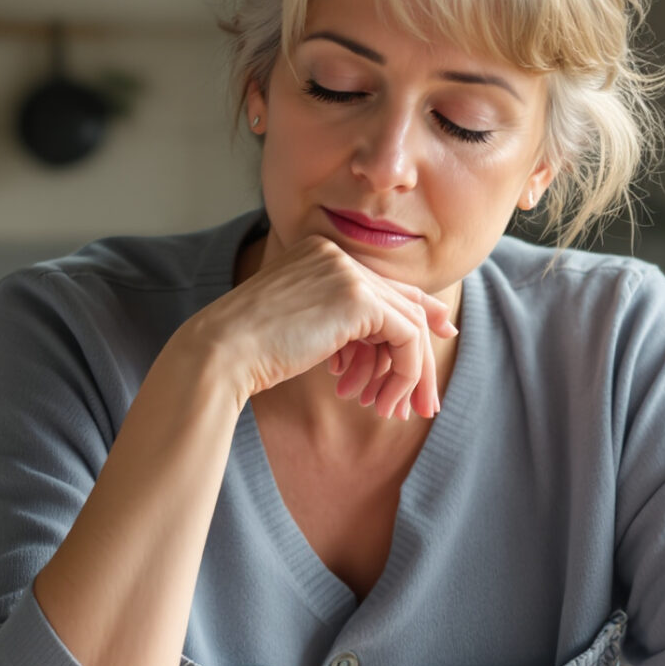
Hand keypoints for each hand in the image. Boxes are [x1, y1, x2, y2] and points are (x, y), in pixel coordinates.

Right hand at [183, 236, 456, 420]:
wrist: (221, 353)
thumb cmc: (251, 352)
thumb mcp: (306, 329)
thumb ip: (346, 324)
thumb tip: (394, 340)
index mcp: (321, 254)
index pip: (382, 286)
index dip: (418, 314)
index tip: (443, 335)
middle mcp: (337, 254)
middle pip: (401, 304)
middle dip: (417, 359)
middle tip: (425, 404)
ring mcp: (348, 272)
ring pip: (409, 323)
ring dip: (407, 376)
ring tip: (390, 411)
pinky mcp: (358, 298)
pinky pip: (406, 337)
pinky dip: (404, 374)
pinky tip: (382, 401)